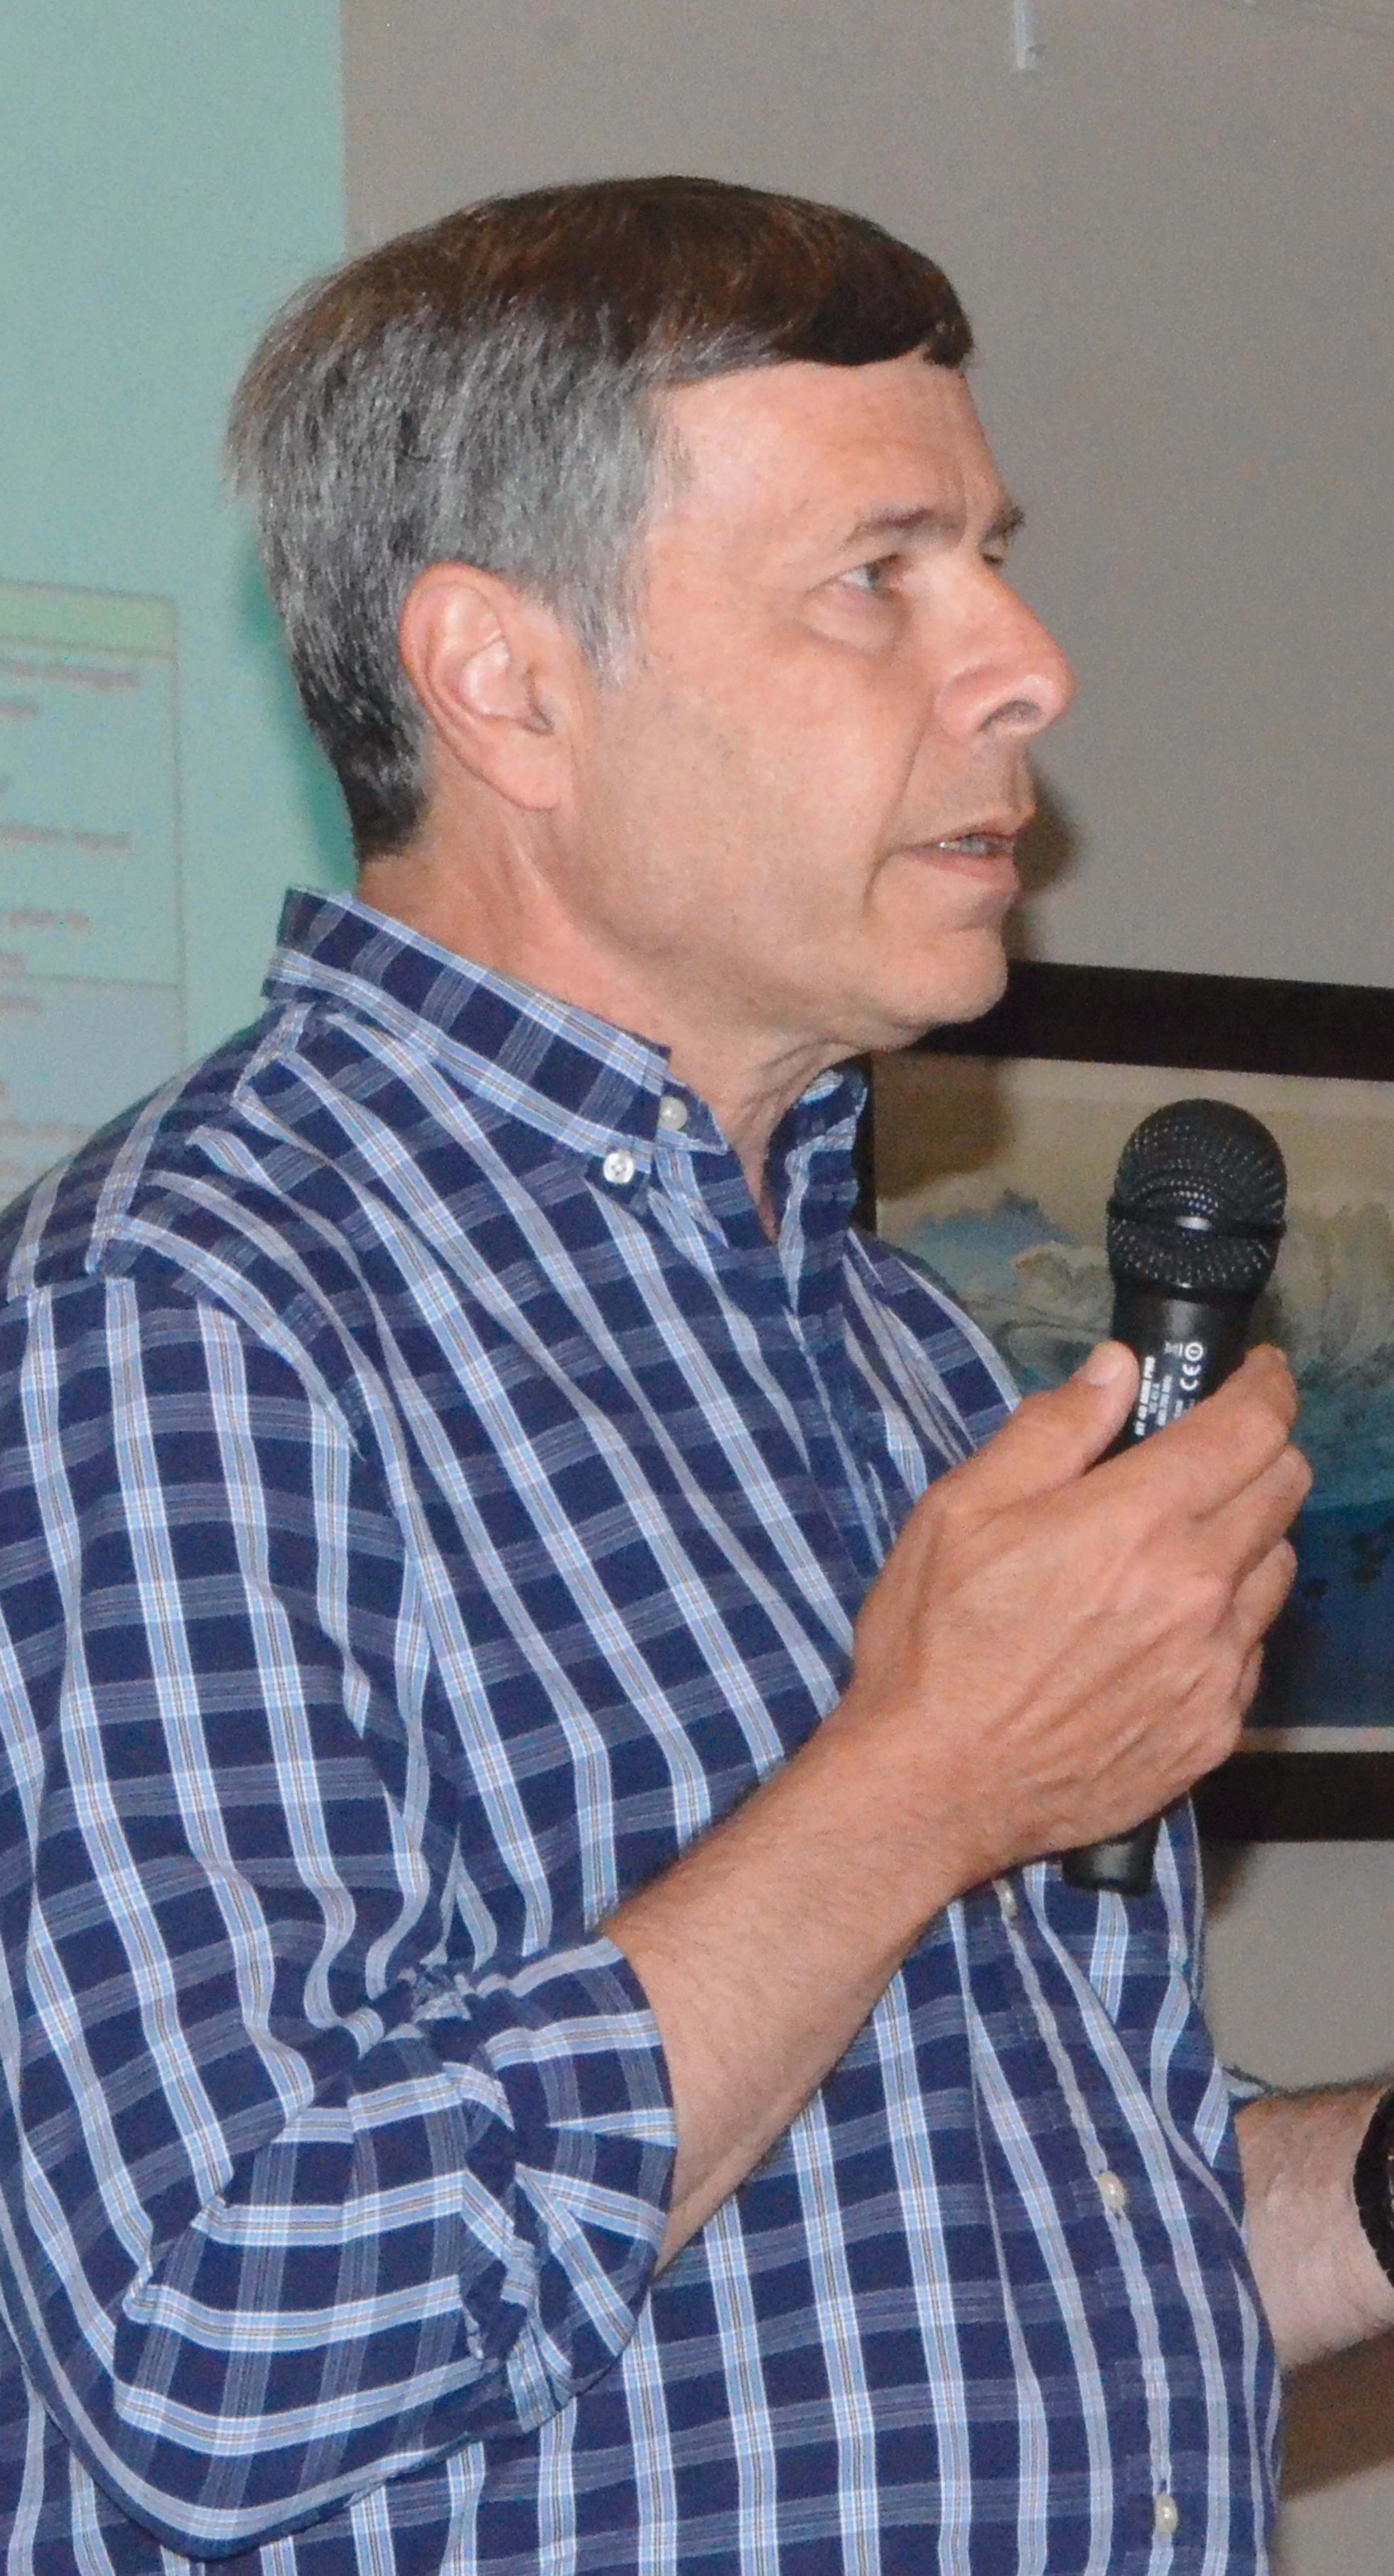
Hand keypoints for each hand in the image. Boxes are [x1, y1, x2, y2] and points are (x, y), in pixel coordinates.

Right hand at [836, 1342, 1309, 1891]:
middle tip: (1212, 1453)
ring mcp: (1215, 1667)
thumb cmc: (935, 1642)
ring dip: (1247, 1540)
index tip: (1257, 1373)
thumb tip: (1117, 1370)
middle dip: (1261, 1451)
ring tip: (1181, 1548)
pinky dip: (1226, 1623)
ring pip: (1278, 1570)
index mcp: (1140, 1520)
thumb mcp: (962, 1509)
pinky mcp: (1214, 1731)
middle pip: (1285, 1489)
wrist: (934, 1787)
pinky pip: (1252, 1652)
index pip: (1253, 1427)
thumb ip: (1052, 1430)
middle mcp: (1199, 1589)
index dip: (1265, 1386)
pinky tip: (1164, 1632)